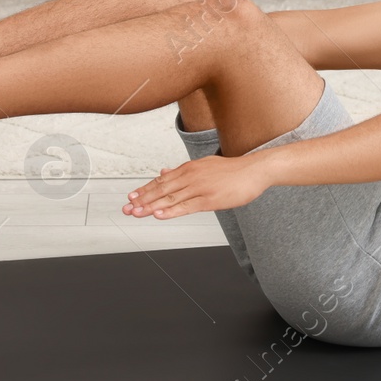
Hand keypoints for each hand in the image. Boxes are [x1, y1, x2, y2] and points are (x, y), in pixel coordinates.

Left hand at [122, 153, 269, 219]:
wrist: (253, 171)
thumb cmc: (231, 171)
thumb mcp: (203, 165)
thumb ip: (182, 171)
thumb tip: (163, 172)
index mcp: (188, 168)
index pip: (161, 181)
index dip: (145, 190)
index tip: (131, 197)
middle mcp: (190, 176)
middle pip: (161, 189)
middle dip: (142, 200)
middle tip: (127, 208)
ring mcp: (199, 188)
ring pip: (170, 198)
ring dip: (151, 206)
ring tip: (136, 213)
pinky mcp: (209, 199)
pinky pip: (186, 206)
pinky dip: (171, 211)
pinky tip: (159, 214)